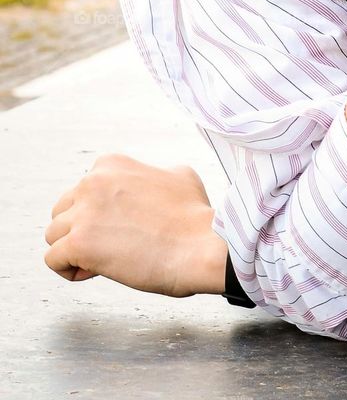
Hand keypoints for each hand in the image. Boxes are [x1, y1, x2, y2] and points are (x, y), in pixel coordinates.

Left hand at [43, 154, 228, 298]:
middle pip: (63, 211)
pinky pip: (53, 260)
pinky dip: (69, 271)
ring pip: (53, 235)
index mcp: (112, 164)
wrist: (202, 245)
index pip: (84, 190)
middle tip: (111, 246)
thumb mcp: (178, 174)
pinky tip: (95, 272)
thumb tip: (152, 183)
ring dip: (73, 250)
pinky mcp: (79, 243)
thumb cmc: (195, 217)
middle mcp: (93, 182)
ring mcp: (84, 212)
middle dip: (82, 230)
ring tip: (102, 261)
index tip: (121, 227)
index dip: (100, 213)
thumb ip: (152, 175)